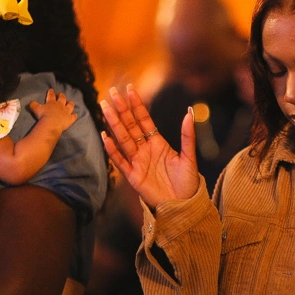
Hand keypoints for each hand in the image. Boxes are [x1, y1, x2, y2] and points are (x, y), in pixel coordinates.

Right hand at [28, 89, 76, 131]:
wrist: (51, 123)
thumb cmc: (43, 116)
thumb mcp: (35, 109)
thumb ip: (33, 104)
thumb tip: (31, 102)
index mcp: (52, 102)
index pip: (51, 95)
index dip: (51, 92)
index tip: (51, 89)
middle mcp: (60, 105)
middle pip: (62, 98)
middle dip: (61, 95)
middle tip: (60, 94)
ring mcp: (66, 112)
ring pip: (70, 105)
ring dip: (70, 103)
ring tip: (69, 102)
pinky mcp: (70, 119)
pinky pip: (74, 116)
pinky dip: (74, 116)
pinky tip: (75, 115)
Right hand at [101, 84, 198, 207]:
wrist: (183, 204)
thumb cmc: (187, 182)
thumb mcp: (189, 156)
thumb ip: (188, 135)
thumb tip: (188, 112)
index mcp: (158, 143)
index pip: (144, 120)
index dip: (137, 105)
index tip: (129, 89)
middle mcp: (145, 150)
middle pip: (130, 126)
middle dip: (121, 109)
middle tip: (111, 92)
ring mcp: (137, 162)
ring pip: (122, 139)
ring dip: (113, 123)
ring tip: (105, 107)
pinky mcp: (133, 175)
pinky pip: (120, 160)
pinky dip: (112, 149)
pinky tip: (105, 136)